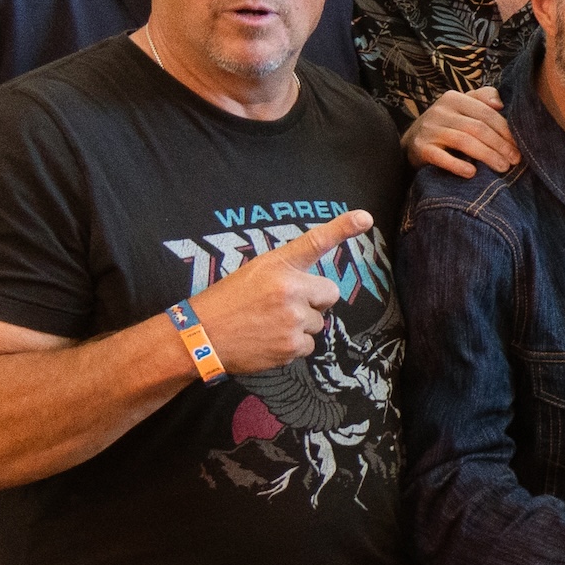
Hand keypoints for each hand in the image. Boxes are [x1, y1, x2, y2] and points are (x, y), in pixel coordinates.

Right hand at [185, 210, 375, 370]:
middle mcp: (290, 288)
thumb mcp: (253, 274)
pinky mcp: (293, 345)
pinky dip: (293, 345)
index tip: (365, 218)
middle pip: (330, 294)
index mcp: (278, 265)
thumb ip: (286, 275)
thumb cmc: (226, 302)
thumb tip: (316, 291)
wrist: (200, 336)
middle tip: (284, 305)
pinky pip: (309, 345)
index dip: (343, 227)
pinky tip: (269, 340)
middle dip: (314, 301)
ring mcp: (294, 318)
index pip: (315, 242)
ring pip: (319, 322)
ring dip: (301, 325)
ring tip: (269, 324)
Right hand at [405, 87, 517, 177]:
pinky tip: (472, 173)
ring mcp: (429, 129)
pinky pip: (441, 157)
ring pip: (464, 141)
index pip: (487, 114)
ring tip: (503, 167)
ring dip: (487, 156)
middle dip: (500, 145)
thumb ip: (483, 98)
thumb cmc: (448, 124)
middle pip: (478, 128)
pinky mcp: (420, 148)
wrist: (413, 141)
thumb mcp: (464, 107)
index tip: (520, 147)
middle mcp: (440, 111)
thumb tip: (500, 104)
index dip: (506, 131)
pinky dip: (457, 165)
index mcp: (454, 98)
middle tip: (515, 160)